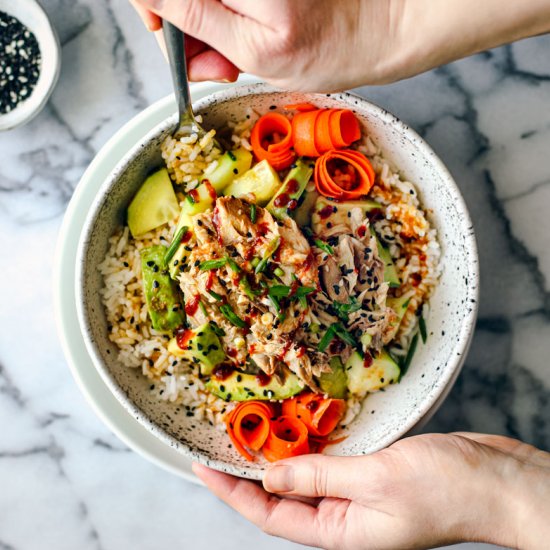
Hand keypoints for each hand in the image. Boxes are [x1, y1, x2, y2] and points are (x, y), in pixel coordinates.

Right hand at [131, 0, 549, 90]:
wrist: (379, 31)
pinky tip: (243, 40)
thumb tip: (156, 10)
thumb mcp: (256, 53)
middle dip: (181, 22)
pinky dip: (222, 21)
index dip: (151, 7)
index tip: (165, 34)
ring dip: (204, 26)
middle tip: (211, 58)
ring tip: (234, 54)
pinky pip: (221, 3)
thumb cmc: (328, 50)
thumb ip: (198, 24)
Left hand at [193, 433, 549, 548]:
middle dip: (250, 472)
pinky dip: (311, 445)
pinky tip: (300, 427)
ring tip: (252, 432)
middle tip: (222, 443)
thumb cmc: (445, 489)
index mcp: (340, 532)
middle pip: (282, 497)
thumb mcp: (375, 480)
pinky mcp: (371, 473)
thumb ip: (320, 476)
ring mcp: (357, 495)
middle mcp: (343, 517)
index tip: (205, 467)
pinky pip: (329, 462)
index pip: (271, 515)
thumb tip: (271, 476)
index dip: (234, 491)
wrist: (494, 479)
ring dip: (280, 456)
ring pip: (305, 477)